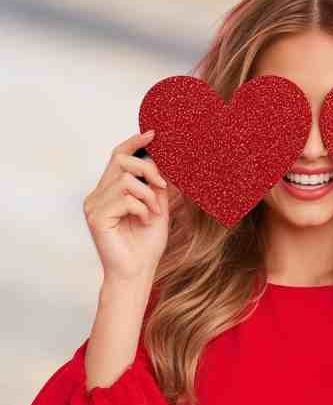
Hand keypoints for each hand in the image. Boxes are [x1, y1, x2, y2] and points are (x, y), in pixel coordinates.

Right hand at [84, 130, 170, 283]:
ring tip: (153, 213)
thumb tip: (166, 159)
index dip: (134, 142)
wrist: (138, 271)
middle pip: (120, 160)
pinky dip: (142, 208)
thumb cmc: (146, 244)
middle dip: (148, 169)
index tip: (153, 133)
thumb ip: (157, 184)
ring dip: (148, 196)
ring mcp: (94, 205)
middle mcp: (98, 195)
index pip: (117, 156)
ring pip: (126, 180)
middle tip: (164, 186)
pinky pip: (125, 198)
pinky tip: (145, 221)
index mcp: (110, 191)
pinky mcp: (96, 217)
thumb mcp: (158, 207)